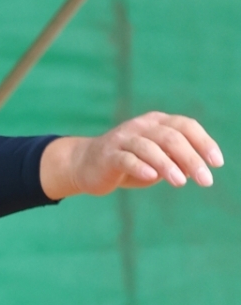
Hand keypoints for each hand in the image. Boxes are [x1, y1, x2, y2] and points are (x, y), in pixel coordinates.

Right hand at [40, 113, 222, 198]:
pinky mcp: (109, 154)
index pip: (186, 126)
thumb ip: (177, 162)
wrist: (87, 165)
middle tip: (206, 180)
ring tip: (181, 182)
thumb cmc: (130, 163)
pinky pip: (127, 159)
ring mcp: (124, 138)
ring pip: (150, 147)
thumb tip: (200, 170)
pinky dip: (140, 167)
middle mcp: (142, 126)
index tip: (217, 163)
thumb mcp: (158, 162)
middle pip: (171, 138)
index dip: (204, 143)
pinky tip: (152, 177)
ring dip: (168, 165)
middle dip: (192, 159)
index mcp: (158, 122)